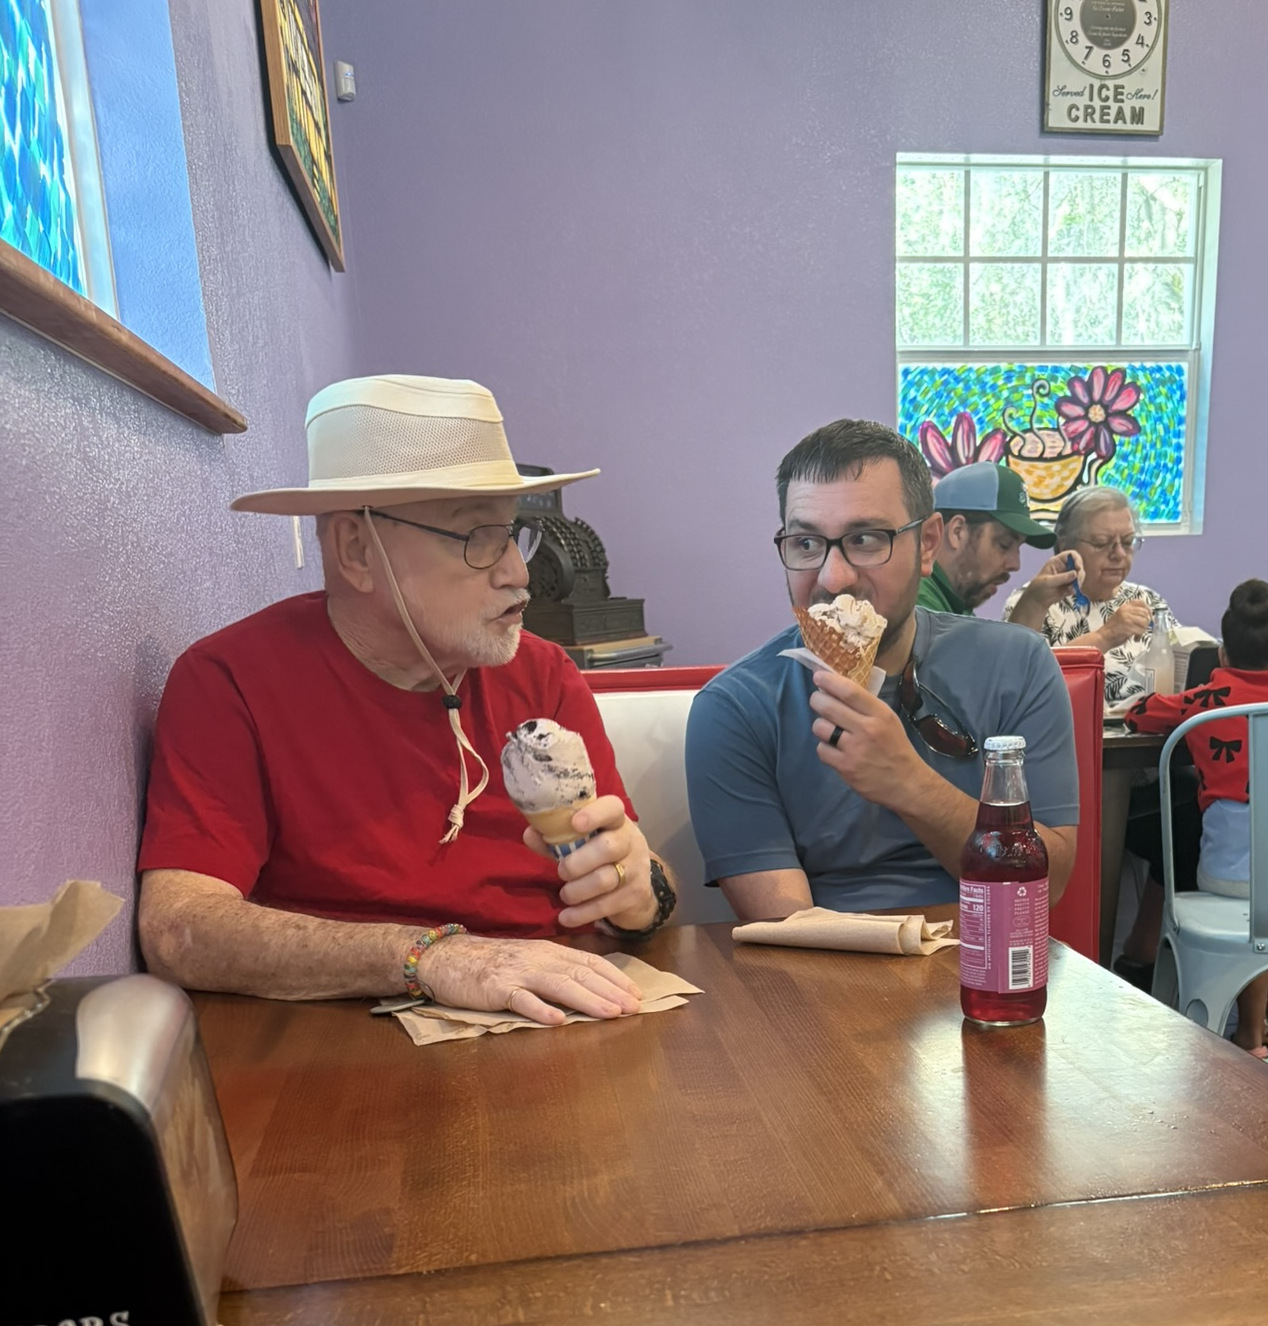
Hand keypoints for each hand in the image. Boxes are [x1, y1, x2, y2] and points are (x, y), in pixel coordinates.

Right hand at [414, 934, 642, 1025]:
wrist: (448, 958)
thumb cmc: (492, 962)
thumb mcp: (529, 959)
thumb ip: (556, 969)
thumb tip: (591, 985)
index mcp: (548, 951)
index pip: (589, 962)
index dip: (615, 978)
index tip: (637, 993)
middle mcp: (538, 958)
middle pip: (581, 973)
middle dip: (611, 991)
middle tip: (635, 1007)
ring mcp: (518, 973)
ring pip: (559, 985)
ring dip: (588, 999)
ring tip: (611, 1013)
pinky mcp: (497, 988)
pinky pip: (521, 999)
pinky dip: (540, 1009)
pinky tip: (557, 1020)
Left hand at [523, 794, 657, 930]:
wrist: (635, 890)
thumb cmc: (600, 858)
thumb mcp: (581, 844)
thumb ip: (556, 838)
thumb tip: (530, 833)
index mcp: (616, 822)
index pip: (612, 808)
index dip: (595, 814)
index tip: (574, 823)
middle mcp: (631, 841)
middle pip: (609, 847)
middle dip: (578, 863)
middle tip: (561, 871)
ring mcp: (637, 869)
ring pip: (606, 879)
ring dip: (577, 890)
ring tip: (565, 895)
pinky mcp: (636, 895)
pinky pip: (606, 905)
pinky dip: (581, 914)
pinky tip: (566, 917)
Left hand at [808, 670, 927, 810]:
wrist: (906, 783)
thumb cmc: (895, 747)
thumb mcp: (888, 720)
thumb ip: (865, 706)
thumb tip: (836, 688)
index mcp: (880, 713)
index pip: (849, 690)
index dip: (829, 681)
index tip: (818, 676)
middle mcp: (867, 729)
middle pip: (828, 706)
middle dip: (817, 700)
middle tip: (818, 701)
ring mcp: (854, 749)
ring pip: (820, 727)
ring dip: (821, 726)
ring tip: (830, 730)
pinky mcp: (845, 767)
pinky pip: (821, 749)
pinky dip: (825, 748)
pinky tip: (835, 750)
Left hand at [1020, 551, 1083, 609]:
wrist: (1038, 600)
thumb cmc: (1038, 588)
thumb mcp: (1048, 582)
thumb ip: (1061, 577)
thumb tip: (1075, 573)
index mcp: (1057, 562)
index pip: (1071, 555)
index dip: (1077, 559)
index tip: (1078, 568)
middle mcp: (1064, 567)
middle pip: (1079, 565)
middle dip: (1080, 574)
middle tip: (1076, 582)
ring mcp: (1068, 576)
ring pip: (1080, 575)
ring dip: (1078, 583)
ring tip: (1070, 589)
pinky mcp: (1070, 584)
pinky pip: (1078, 584)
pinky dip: (1076, 589)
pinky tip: (1068, 592)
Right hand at [1100, 598, 1151, 648]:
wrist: (1103, 637)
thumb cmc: (1113, 629)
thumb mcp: (1122, 617)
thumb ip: (1133, 614)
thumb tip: (1148, 617)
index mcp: (1124, 607)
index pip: (1140, 602)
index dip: (1148, 609)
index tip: (1148, 616)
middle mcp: (1126, 610)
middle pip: (1145, 613)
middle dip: (1146, 622)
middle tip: (1142, 629)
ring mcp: (1127, 618)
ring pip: (1144, 622)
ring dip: (1143, 630)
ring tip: (1137, 635)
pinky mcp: (1128, 626)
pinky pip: (1141, 630)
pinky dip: (1139, 635)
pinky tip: (1135, 638)